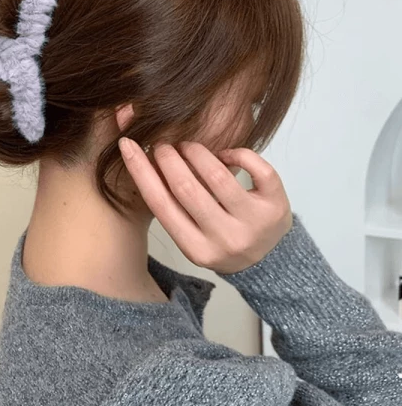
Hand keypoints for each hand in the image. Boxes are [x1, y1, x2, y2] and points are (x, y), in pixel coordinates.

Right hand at [118, 139, 292, 274]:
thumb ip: (172, 206)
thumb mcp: (191, 236)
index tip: (128, 145)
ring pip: (219, 175)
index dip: (140, 171)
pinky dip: (238, 153)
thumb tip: (146, 160)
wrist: (267, 261)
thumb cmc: (219, 239)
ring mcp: (254, 223)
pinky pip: (258, 169)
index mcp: (196, 249)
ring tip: (189, 146)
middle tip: (163, 145)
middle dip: (168, 158)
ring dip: (197, 152)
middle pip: (186, 188)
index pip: (161, 204)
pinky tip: (225, 153)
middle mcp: (225, 239)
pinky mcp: (277, 206)